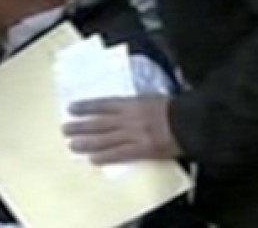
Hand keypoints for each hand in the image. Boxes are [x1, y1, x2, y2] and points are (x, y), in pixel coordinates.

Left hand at [64, 96, 179, 163]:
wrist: (192, 121)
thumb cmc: (175, 108)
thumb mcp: (152, 98)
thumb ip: (136, 102)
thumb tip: (124, 105)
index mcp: (132, 103)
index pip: (103, 104)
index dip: (86, 106)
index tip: (72, 108)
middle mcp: (129, 118)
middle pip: (99, 122)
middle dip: (81, 126)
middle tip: (65, 128)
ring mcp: (134, 135)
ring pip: (105, 139)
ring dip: (87, 142)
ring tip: (73, 145)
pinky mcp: (142, 150)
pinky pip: (120, 154)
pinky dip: (106, 156)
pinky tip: (93, 159)